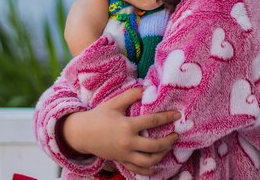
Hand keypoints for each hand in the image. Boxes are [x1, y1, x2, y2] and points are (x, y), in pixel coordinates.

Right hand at [62, 88, 179, 174]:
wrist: (81, 133)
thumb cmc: (98, 116)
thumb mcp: (113, 103)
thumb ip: (130, 95)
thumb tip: (146, 89)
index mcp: (127, 126)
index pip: (152, 122)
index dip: (167, 117)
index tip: (178, 115)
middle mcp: (128, 142)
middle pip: (154, 146)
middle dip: (168, 141)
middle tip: (176, 136)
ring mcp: (124, 154)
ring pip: (148, 161)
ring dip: (161, 155)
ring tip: (167, 148)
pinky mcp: (121, 161)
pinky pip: (137, 169)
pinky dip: (148, 170)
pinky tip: (155, 166)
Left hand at [65, 0, 109, 55]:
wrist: (83, 38)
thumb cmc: (95, 17)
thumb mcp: (103, 1)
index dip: (98, 2)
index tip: (104, 9)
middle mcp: (74, 6)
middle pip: (85, 7)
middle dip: (91, 11)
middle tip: (100, 19)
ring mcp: (69, 19)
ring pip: (80, 17)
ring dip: (86, 21)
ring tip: (95, 28)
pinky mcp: (68, 30)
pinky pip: (77, 28)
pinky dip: (81, 30)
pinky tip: (87, 34)